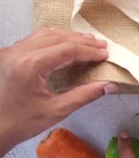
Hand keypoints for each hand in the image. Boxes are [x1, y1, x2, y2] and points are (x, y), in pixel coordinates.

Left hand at [0, 28, 118, 157]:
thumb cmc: (21, 122)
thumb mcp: (57, 110)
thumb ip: (85, 95)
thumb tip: (109, 85)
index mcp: (30, 65)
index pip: (67, 50)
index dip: (89, 51)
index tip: (105, 55)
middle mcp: (19, 53)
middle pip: (57, 37)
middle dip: (82, 41)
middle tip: (101, 46)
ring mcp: (11, 52)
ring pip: (45, 34)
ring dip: (68, 36)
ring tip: (87, 42)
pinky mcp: (8, 55)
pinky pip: (34, 39)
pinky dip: (53, 38)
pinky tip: (64, 43)